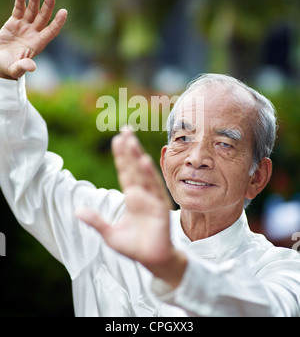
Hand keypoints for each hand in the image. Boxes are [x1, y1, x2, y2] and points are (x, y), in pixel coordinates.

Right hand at [0, 0, 66, 79]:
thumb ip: (23, 66)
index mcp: (38, 44)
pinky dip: (20, 1)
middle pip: (43, 17)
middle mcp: (34, 33)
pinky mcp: (14, 22)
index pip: (51, 31)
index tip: (64, 12)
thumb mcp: (15, 68)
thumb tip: (32, 67)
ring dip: (34, 0)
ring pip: (32, 11)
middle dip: (48, 6)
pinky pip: (19, 9)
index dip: (58, 22)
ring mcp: (25, 27)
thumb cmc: (9, 67)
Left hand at [77, 128, 186, 288]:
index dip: (121, 156)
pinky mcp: (160, 208)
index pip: (124, 172)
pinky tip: (144, 162)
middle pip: (133, 168)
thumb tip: (77, 211)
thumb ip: (96, 221)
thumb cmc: (134, 246)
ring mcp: (151, 199)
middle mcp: (142, 194)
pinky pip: (154, 189)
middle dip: (129, 150)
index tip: (117, 139)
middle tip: (125, 130)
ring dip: (137, 157)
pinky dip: (150, 175)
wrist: (152, 260)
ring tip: (131, 141)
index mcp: (132, 197)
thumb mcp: (110, 235)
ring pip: (143, 174)